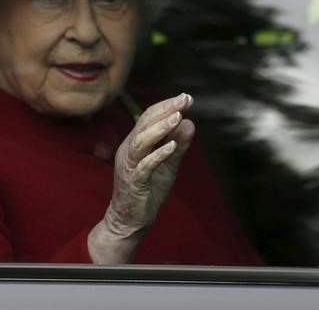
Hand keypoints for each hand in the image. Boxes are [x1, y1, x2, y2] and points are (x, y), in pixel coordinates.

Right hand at [88, 93, 194, 263]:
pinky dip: (158, 154)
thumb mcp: (168, 165)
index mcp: (135, 143)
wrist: (130, 221)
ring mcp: (129, 166)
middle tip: (184, 100)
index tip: (186, 97)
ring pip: (141, 141)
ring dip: (160, 128)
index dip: (167, 106)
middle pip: (144, 123)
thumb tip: (190, 123)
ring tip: (177, 117)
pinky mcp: (133, 182)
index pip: (148, 117)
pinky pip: (144, 166)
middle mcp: (129, 150)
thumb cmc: (147, 191)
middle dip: (165, 110)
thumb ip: (178, 145)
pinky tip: (172, 146)